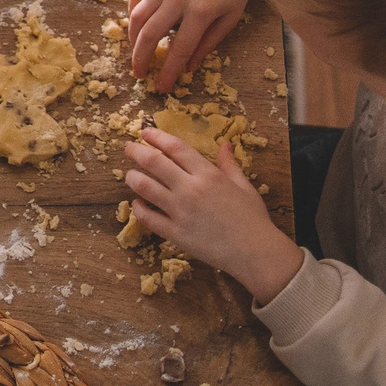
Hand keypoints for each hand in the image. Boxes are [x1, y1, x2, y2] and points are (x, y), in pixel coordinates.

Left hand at [122, 130, 303, 304]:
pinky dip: (138, 209)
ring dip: (133, 178)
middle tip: (129, 149)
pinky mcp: (175, 234)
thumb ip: (229, 164)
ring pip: (144, 187)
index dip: (157, 136)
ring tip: (130, 175)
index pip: (175, 147)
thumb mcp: (243, 186)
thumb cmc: (252, 218)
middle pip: (153, 162)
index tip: (145, 132)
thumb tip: (224, 144)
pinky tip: (137, 204)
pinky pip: (148, 218)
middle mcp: (190, 189)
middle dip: (136, 151)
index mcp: (208, 174)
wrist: (256, 253)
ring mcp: (180, 212)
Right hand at [128, 0, 254, 90]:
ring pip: (137, 14)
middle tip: (139, 74)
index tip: (162, 87)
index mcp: (201, 12)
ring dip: (132, 38)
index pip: (179, 49)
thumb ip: (208, 44)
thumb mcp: (230, 19)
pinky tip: (135, 24)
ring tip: (135, 52)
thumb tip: (188, 67)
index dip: (168, 71)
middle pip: (150, 34)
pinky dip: (131, 10)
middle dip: (140, 58)